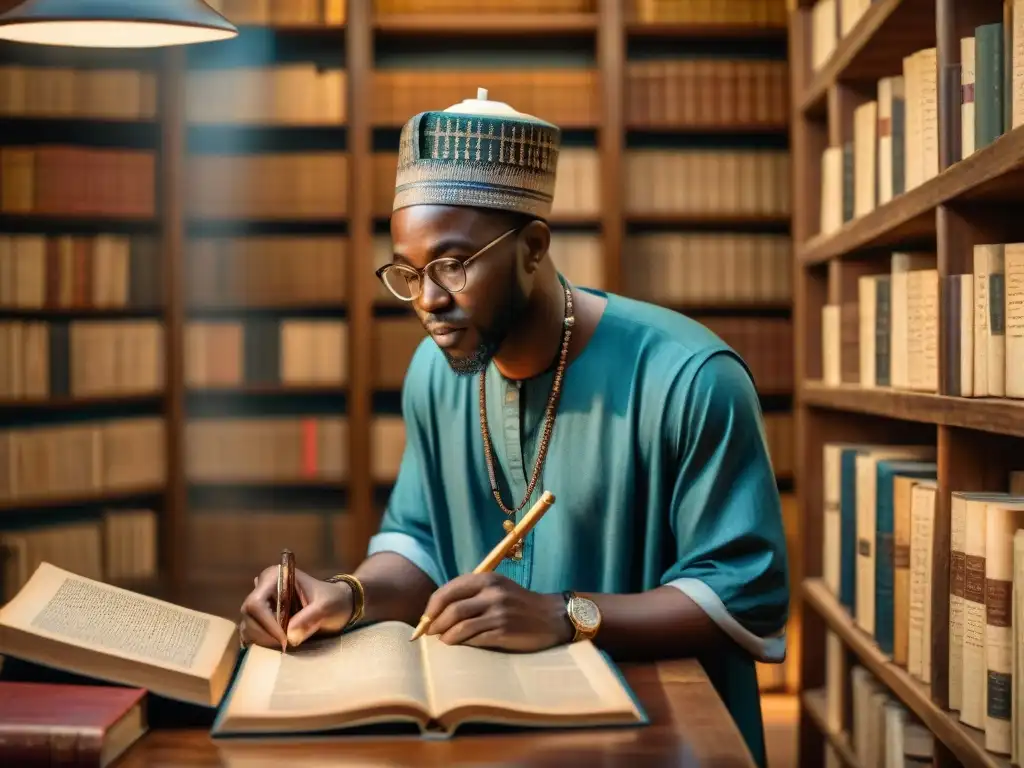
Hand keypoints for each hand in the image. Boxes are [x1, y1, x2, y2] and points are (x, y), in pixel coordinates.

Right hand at [239, 567, 352, 649]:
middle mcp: (262, 587)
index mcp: (275, 576)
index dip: (267, 623)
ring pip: (247, 626)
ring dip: (263, 640)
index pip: (257, 602)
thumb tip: (289, 635)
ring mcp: (260, 603)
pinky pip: (250, 633)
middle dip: (265, 634)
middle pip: (248, 615)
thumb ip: (310, 617)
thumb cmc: (333, 600)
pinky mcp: (260, 618)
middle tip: (287, 643)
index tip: (285, 639)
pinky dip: (261, 642)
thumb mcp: (327, 606)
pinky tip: (279, 644)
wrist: (337, 605)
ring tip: (286, 643)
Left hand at [422, 572, 572, 651]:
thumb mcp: (496, 589)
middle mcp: (492, 593)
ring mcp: (499, 612)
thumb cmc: (518, 604)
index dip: (431, 607)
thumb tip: (438, 611)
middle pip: (451, 609)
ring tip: (442, 641)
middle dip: (435, 624)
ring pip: (460, 625)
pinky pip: (475, 639)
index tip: (425, 619)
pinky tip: (459, 646)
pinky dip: (462, 643)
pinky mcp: (504, 631)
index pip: (448, 591)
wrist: (550, 617)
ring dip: (446, 636)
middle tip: (429, 634)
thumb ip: (471, 594)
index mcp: (487, 579)